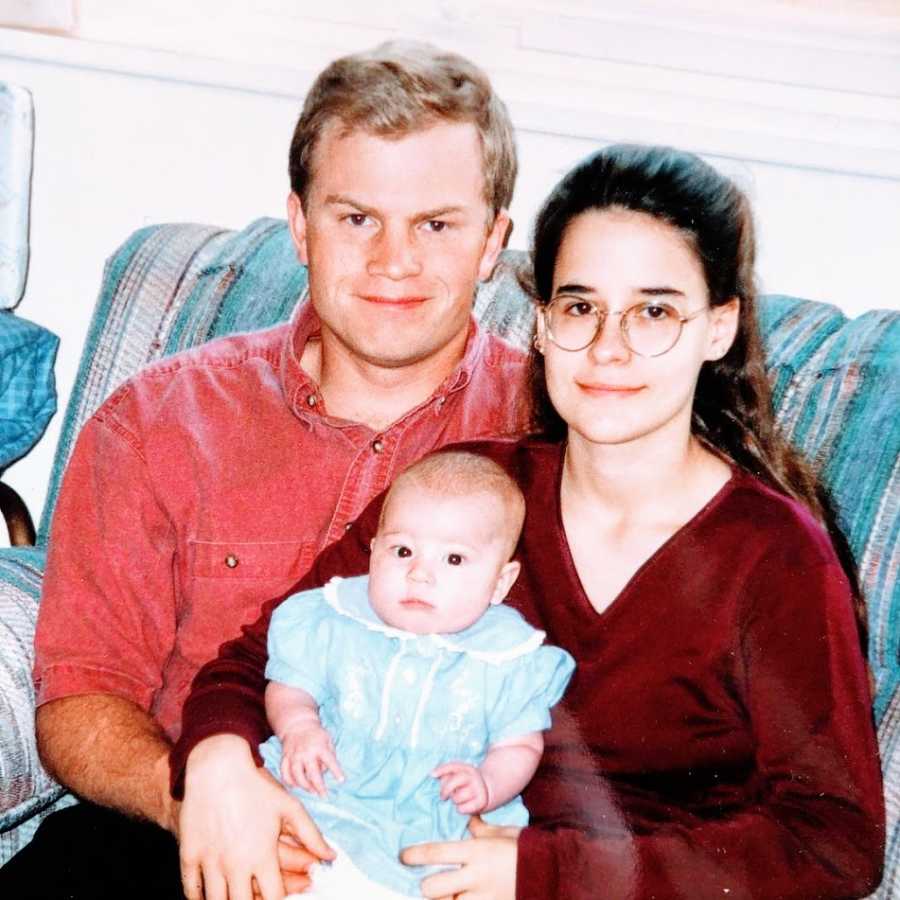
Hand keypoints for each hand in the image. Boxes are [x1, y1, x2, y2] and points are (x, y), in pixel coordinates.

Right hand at [179, 734, 333, 899]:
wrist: (217, 768)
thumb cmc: (257, 787)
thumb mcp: (289, 807)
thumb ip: (311, 835)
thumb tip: (330, 857)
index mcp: (262, 855)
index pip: (273, 897)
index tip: (283, 896)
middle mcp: (236, 863)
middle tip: (258, 897)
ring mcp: (210, 861)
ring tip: (236, 897)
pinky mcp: (190, 854)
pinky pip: (191, 891)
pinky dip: (199, 899)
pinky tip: (210, 898)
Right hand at [280, 723, 344, 796]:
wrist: (297, 724)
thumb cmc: (316, 734)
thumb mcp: (328, 740)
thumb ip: (329, 755)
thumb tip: (325, 772)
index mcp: (319, 747)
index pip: (330, 761)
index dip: (336, 771)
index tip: (342, 780)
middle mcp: (306, 753)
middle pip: (312, 774)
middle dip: (319, 786)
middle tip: (324, 795)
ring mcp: (294, 756)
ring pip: (297, 776)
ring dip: (304, 786)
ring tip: (312, 791)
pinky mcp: (285, 758)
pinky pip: (285, 774)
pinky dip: (289, 782)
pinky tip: (296, 786)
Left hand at [400, 816, 520, 899]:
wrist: (553, 870)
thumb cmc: (525, 847)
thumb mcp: (501, 832)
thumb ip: (479, 829)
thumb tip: (466, 820)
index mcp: (476, 851)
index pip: (435, 853)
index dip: (413, 855)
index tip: (402, 856)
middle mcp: (476, 876)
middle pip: (433, 889)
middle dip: (426, 888)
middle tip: (428, 884)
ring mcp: (483, 898)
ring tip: (446, 895)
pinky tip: (460, 898)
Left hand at [433, 762, 488, 814]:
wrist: (488, 789)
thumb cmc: (467, 783)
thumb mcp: (460, 774)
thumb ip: (447, 774)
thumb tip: (433, 774)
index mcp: (467, 768)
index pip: (452, 766)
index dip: (441, 770)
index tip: (432, 775)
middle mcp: (473, 776)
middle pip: (453, 783)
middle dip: (445, 790)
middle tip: (443, 797)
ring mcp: (478, 789)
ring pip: (456, 798)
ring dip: (454, 800)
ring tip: (458, 798)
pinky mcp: (481, 802)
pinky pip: (462, 808)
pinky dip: (460, 809)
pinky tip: (464, 805)